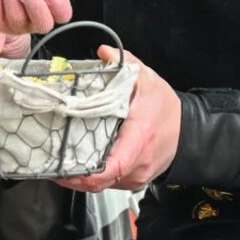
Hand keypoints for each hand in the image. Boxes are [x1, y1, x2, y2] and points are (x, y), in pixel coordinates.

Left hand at [56, 47, 179, 193]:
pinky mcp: (134, 181)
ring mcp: (137, 176)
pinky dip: (93, 178)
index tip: (64, 169)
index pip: (113, 166)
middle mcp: (138, 162)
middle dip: (73, 178)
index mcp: (139, 138)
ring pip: (103, 187)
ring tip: (60, 166)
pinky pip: (110, 184)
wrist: (190, 131)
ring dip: (81, 179)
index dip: (86, 173)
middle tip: (49, 166)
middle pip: (101, 182)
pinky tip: (80, 167)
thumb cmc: (166, 109)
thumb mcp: (147, 80)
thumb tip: (104, 52)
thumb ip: (124, 64)